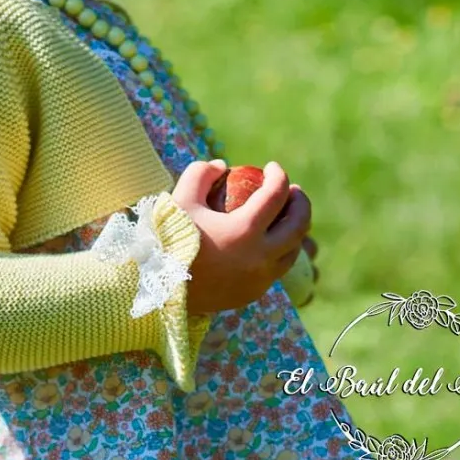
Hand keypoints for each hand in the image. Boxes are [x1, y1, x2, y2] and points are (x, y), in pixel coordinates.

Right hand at [169, 159, 312, 317]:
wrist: (158, 288)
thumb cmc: (168, 241)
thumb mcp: (180, 199)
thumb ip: (200, 174)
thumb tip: (222, 165)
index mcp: (244, 230)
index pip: (276, 194)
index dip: (278, 175)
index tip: (272, 167)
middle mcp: (259, 257)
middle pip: (298, 225)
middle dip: (301, 203)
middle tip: (293, 191)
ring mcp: (259, 279)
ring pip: (293, 251)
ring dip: (295, 230)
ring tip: (285, 217)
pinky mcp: (252, 293)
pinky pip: (276, 269)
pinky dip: (279, 251)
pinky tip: (268, 241)